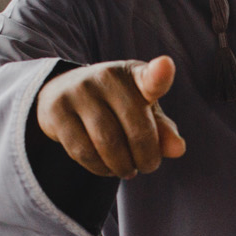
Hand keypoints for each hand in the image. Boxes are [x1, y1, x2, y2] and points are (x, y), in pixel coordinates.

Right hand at [38, 56, 187, 178]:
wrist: (62, 92)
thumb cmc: (115, 105)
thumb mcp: (142, 111)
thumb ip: (163, 130)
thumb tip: (178, 150)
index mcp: (134, 74)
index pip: (150, 77)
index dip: (159, 74)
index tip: (165, 66)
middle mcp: (106, 77)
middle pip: (135, 130)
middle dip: (147, 158)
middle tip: (148, 166)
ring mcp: (79, 92)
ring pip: (108, 145)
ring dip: (123, 167)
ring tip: (127, 170)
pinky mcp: (57, 110)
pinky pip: (83, 152)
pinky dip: (100, 168)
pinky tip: (107, 168)